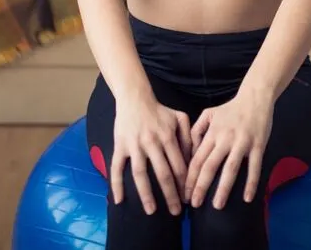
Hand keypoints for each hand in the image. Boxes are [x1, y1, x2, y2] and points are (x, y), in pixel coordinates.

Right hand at [112, 94, 192, 215]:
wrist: (135, 98)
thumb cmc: (160, 110)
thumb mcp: (180, 118)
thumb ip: (189, 136)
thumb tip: (194, 158)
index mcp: (168, 137)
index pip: (179, 166)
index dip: (184, 184)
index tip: (188, 199)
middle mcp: (151, 143)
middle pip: (163, 174)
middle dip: (170, 195)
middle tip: (176, 213)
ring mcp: (134, 145)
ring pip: (140, 174)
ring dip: (146, 194)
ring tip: (151, 211)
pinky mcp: (120, 146)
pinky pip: (117, 168)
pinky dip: (116, 184)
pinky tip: (119, 200)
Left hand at [185, 88, 273, 209]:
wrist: (255, 97)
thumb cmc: (231, 108)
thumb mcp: (209, 113)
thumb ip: (196, 130)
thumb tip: (188, 150)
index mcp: (212, 133)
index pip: (197, 159)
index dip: (189, 178)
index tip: (185, 194)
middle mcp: (224, 139)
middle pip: (209, 166)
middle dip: (200, 187)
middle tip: (194, 205)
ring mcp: (242, 142)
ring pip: (230, 168)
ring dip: (223, 188)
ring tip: (217, 205)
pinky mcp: (258, 145)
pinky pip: (254, 166)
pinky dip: (251, 182)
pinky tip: (247, 198)